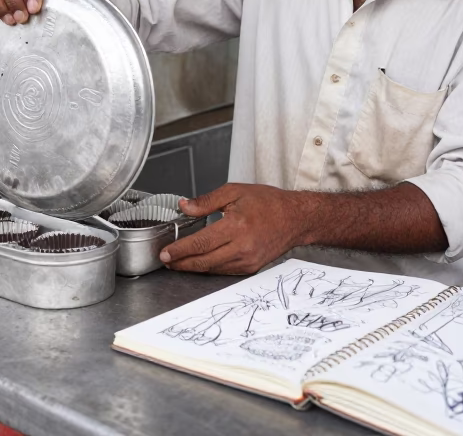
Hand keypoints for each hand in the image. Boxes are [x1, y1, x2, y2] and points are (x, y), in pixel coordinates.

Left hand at [159, 184, 312, 274]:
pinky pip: (224, 271)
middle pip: (204, 261)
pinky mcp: (251, 268)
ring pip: (213, 269)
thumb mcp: (235, 191)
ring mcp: (248, 261)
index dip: (180, 249)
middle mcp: (242, 247)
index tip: (166, 252)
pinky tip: (200, 263)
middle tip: (167, 260)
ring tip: (179, 262)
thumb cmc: (269, 203)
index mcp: (236, 226)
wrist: (295, 218)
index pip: (201, 243)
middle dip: (182, 263)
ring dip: (194, 268)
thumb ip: (206, 201)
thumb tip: (185, 206)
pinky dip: (210, 268)